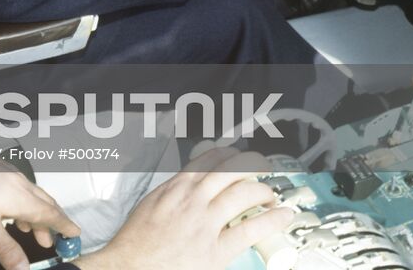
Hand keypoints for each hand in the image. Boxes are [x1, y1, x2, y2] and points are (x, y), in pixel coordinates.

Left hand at [0, 134, 79, 269]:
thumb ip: (6, 248)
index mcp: (21, 197)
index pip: (50, 214)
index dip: (64, 225)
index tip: (76, 233)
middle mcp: (20, 183)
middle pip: (45, 203)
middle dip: (53, 222)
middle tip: (54, 240)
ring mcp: (10, 174)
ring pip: (33, 196)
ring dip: (38, 215)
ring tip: (33, 232)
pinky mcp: (0, 170)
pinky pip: (22, 189)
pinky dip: (26, 204)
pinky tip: (13, 212)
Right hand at [77, 149, 294, 269]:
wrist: (130, 265)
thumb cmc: (137, 241)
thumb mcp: (151, 203)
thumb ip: (173, 192)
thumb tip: (187, 187)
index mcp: (177, 187)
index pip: (208, 159)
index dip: (228, 154)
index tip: (237, 154)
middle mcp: (193, 198)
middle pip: (230, 171)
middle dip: (252, 165)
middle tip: (262, 167)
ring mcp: (206, 222)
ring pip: (243, 193)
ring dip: (263, 190)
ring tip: (272, 193)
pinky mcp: (215, 249)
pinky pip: (249, 230)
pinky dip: (270, 221)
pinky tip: (282, 216)